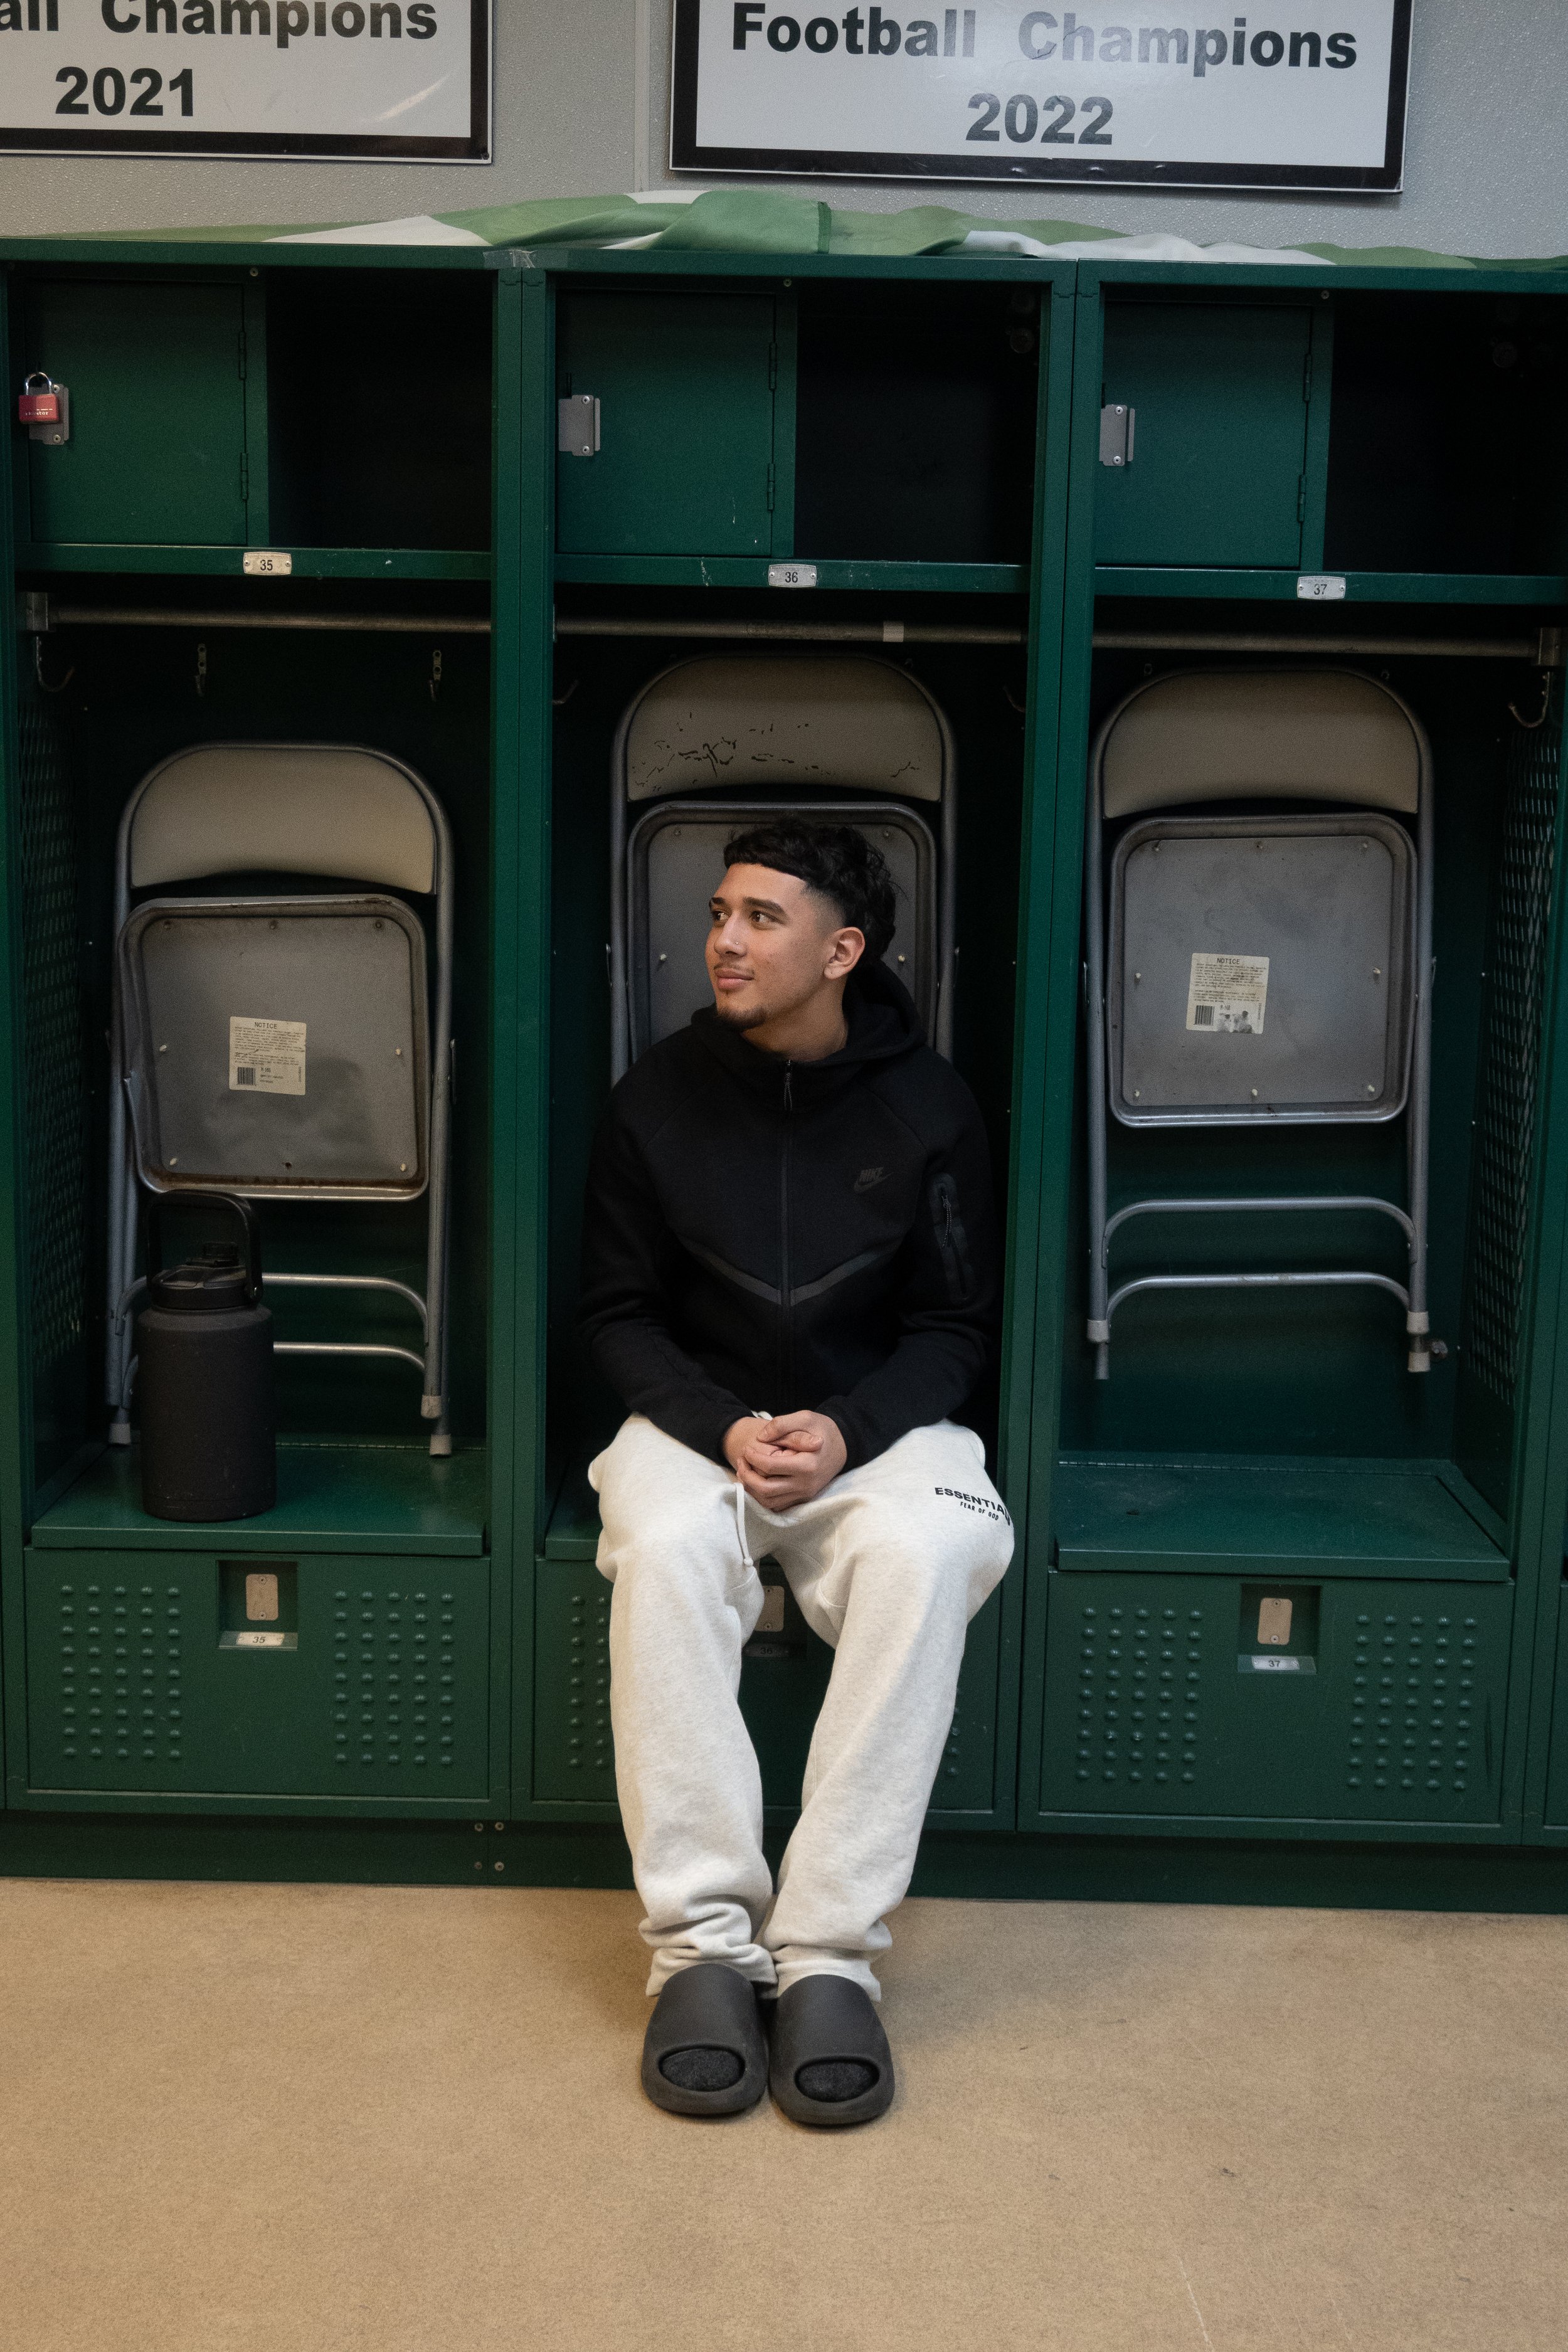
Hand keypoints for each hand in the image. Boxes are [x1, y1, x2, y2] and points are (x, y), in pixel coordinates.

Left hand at [723, 1410, 847, 1509]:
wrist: (842, 1446)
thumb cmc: (823, 1430)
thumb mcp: (805, 1418)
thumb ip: (781, 1424)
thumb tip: (760, 1438)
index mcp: (807, 1465)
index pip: (770, 1466)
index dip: (752, 1457)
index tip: (746, 1448)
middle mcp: (806, 1484)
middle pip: (766, 1489)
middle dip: (747, 1476)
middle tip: (741, 1461)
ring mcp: (805, 1494)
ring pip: (768, 1501)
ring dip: (751, 1488)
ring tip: (744, 1470)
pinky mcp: (803, 1499)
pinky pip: (777, 1505)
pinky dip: (761, 1497)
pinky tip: (756, 1481)